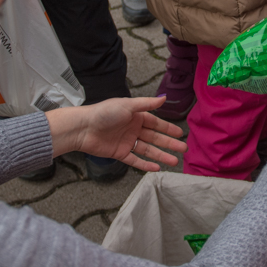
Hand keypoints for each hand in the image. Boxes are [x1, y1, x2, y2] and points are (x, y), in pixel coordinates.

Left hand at [48, 97, 185, 170]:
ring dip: (161, 155)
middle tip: (183, 149)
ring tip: (174, 162)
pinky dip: (145, 164)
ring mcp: (126, 142)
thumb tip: (163, 98)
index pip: (156, 123)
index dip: (168, 129)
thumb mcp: (127, 105)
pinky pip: (135, 160)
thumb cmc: (103, 113)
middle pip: (154, 138)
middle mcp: (132, 129)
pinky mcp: (119, 153)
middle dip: (169, 143)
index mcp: (135, 116)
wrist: (83, 128)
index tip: (180, 134)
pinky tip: (156, 168)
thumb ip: (146, 104)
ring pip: (148, 150)